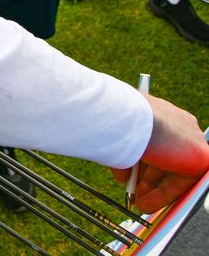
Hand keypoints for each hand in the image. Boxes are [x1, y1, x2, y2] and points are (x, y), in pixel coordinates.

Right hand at [110, 95, 208, 212]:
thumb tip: (123, 175)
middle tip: (135, 193)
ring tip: (139, 203)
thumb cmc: (117, 121)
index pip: (160, 144)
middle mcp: (181, 124)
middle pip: (167, 159)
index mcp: (164, 113)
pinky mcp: (199, 158)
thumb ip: (127, 156)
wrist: (127, 119)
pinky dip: (164, 195)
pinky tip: (147, 204)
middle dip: (149, 180)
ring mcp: (193, 140)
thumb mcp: (120, 138)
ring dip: (154, 189)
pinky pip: (181, 182)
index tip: (133, 177)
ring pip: (173, 171)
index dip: (146, 164)